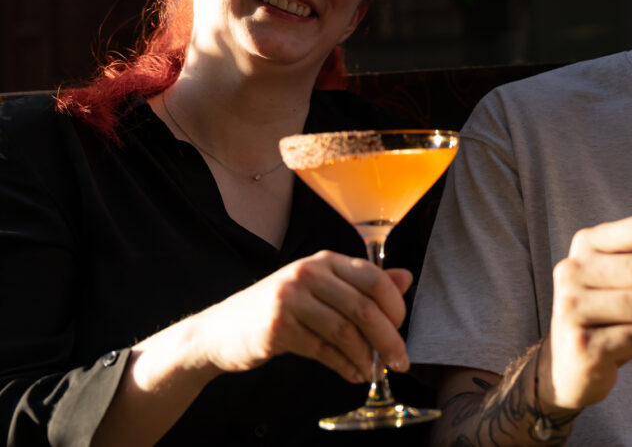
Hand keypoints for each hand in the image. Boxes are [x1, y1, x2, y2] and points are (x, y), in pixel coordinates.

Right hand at [188, 250, 411, 383]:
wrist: (221, 330)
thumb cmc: (280, 308)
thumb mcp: (323, 289)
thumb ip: (363, 284)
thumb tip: (406, 278)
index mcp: (325, 261)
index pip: (374, 278)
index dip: (395, 306)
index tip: (401, 329)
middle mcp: (308, 274)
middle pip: (362, 307)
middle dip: (387, 338)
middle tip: (400, 360)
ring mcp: (290, 300)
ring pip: (344, 331)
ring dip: (365, 357)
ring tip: (374, 372)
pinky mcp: (277, 328)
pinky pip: (322, 350)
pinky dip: (343, 365)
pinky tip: (353, 374)